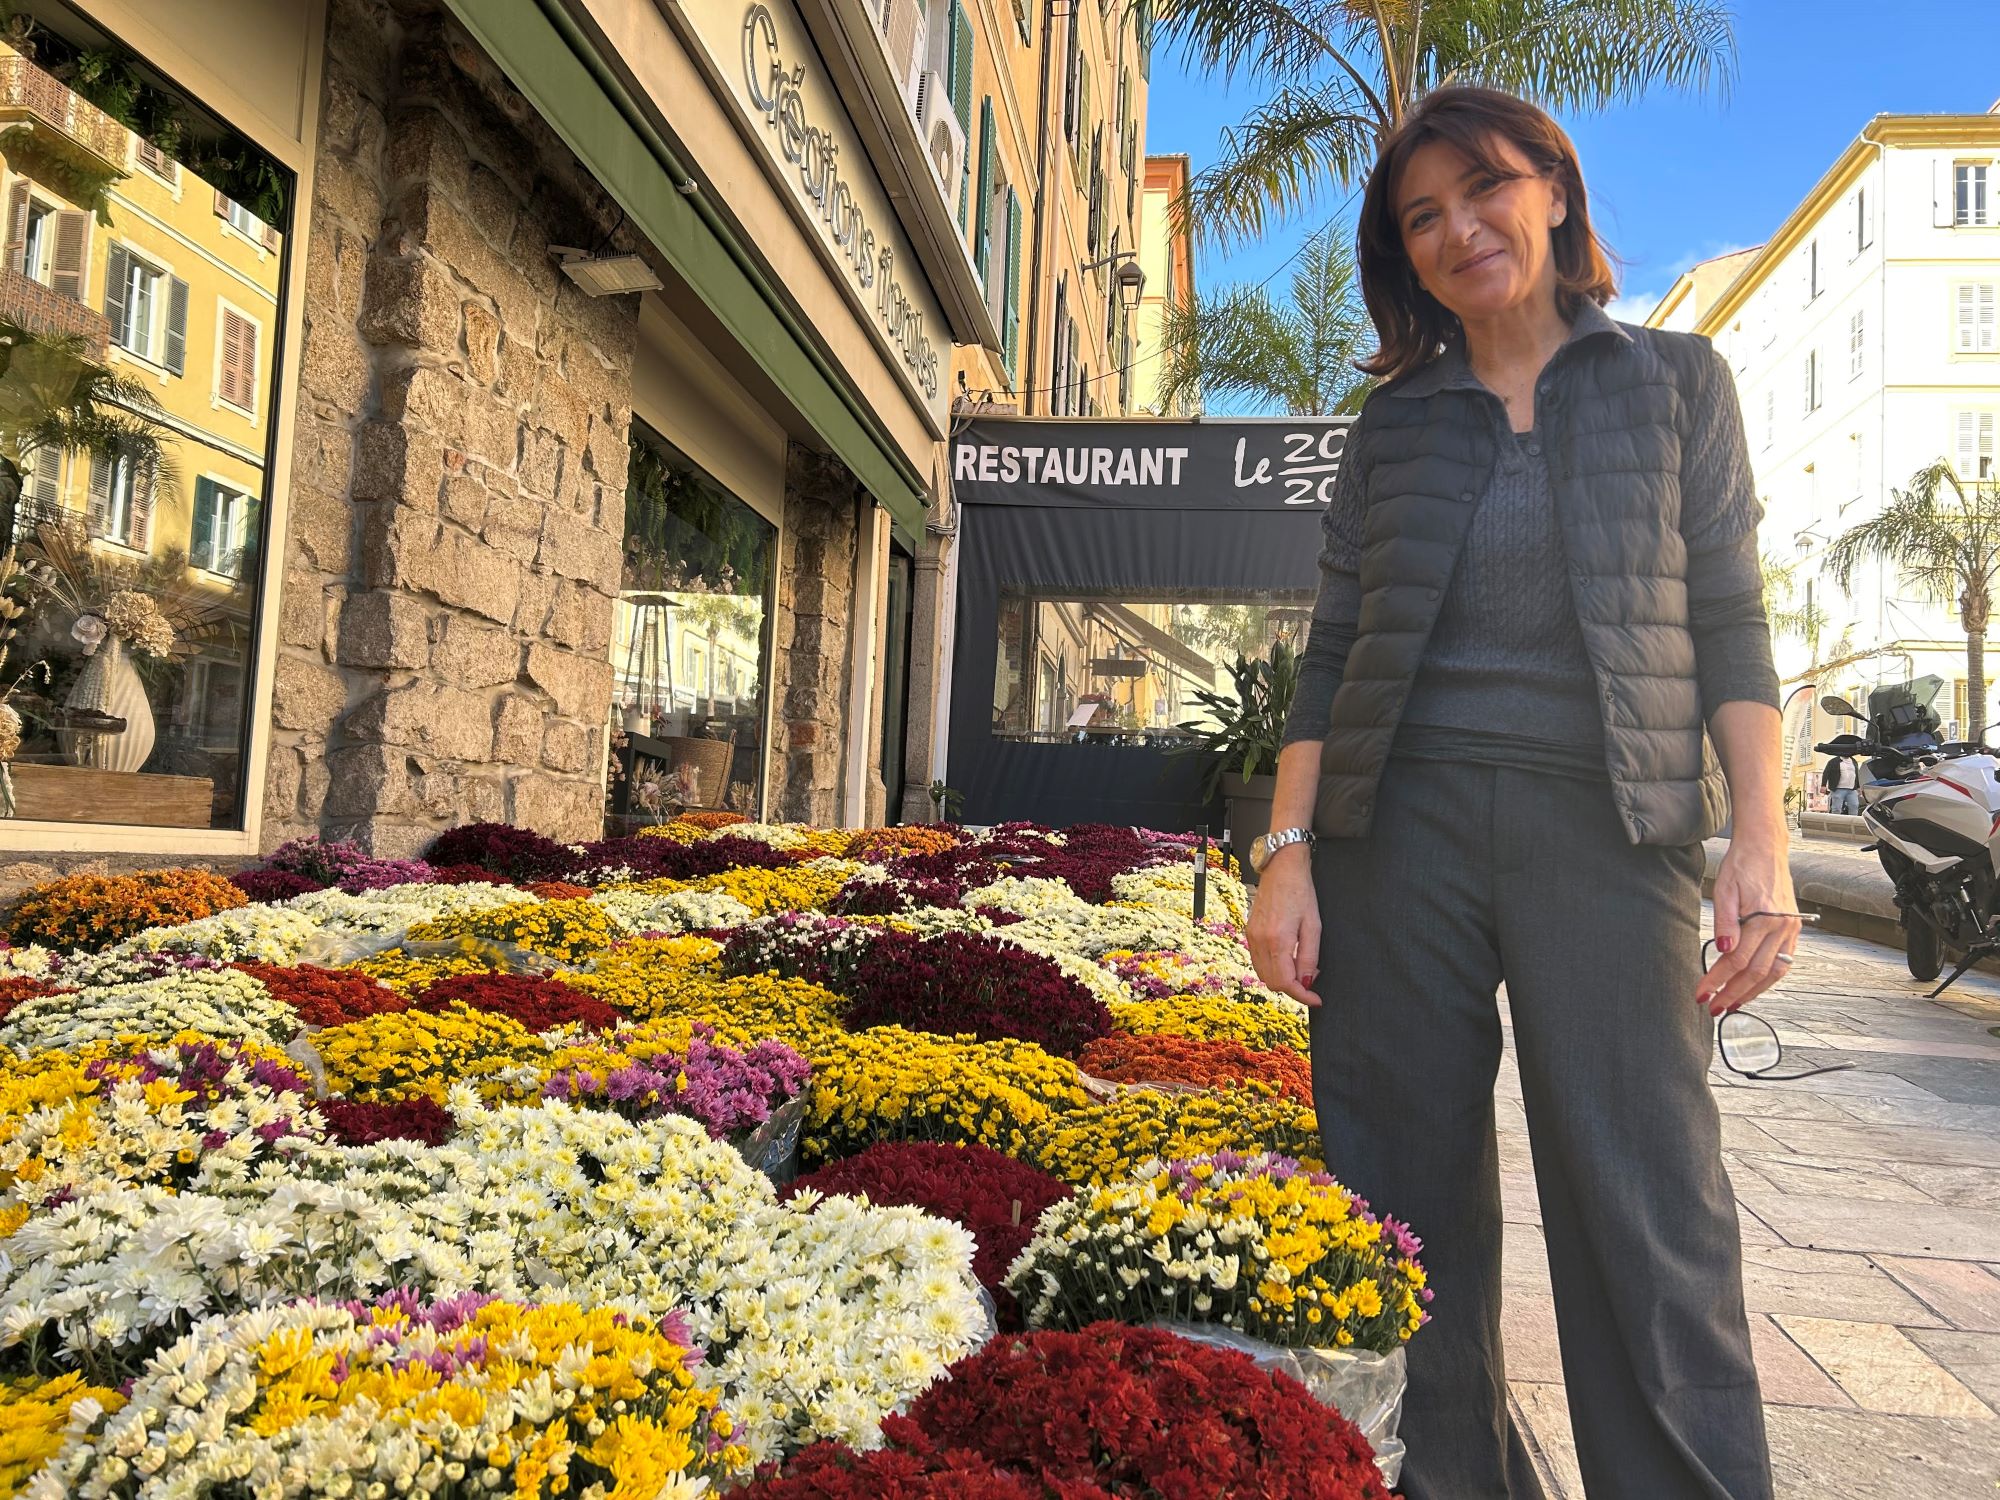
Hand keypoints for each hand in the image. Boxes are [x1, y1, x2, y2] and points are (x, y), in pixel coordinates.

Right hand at [1247, 849, 1320, 1006]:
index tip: (1315, 999)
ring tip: (1301, 967)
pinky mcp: (1250, 933)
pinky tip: (1287, 959)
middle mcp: (1260, 941)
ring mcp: (1252, 937)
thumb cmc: (1300, 892)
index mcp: (1277, 940)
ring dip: (1282, 979)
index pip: (1285, 982)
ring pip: (1263, 975)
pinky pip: (1258, 961)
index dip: (1301, 996)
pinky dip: (1272, 968)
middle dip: (1293, 988)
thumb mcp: (1313, 926)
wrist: (1281, 868)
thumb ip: (1309, 957)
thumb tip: (1305, 982)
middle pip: (1272, 983)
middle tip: (1311, 978)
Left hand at [1702, 843, 1800, 1016]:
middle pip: (1756, 972)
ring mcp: (1791, 928)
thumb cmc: (1742, 865)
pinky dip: (1768, 978)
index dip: (1718, 979)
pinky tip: (1753, 986)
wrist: (1765, 848)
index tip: (1702, 992)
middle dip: (1733, 993)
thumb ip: (1724, 922)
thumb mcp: (1724, 890)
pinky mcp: (1794, 928)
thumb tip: (1723, 951)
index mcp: (1765, 917)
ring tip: (1733, 1004)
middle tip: (1714, 1006)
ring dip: (1753, 991)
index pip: (1737, 960)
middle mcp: (1782, 925)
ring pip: (1774, 971)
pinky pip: (1784, 961)